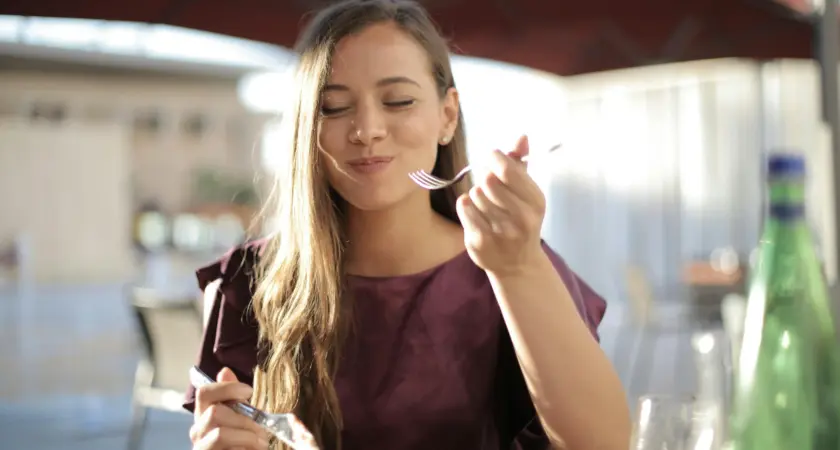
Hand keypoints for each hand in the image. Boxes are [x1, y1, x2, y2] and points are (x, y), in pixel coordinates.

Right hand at [190, 367, 269, 449]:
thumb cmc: (242, 439)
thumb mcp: (241, 415)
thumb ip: (233, 397)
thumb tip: (224, 370)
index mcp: (204, 414)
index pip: (204, 392)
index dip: (227, 388)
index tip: (249, 391)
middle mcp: (198, 430)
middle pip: (214, 412)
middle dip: (244, 419)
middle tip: (261, 428)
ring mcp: (201, 447)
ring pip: (221, 434)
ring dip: (247, 437)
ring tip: (261, 442)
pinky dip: (246, 449)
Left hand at [456, 135, 545, 276]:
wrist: (517, 264)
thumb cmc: (521, 220)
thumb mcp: (527, 193)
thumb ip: (521, 163)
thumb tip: (521, 137)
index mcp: (535, 201)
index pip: (507, 169)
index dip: (495, 158)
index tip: (493, 160)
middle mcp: (521, 218)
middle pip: (488, 180)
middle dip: (485, 177)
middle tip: (489, 185)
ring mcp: (500, 231)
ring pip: (475, 193)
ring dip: (477, 194)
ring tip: (487, 205)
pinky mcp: (479, 241)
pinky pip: (464, 207)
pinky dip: (467, 206)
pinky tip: (477, 215)